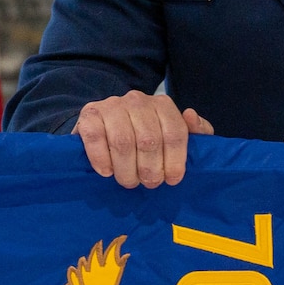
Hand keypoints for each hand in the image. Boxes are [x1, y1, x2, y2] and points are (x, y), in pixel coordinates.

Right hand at [75, 91, 213, 188]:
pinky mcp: (89, 114)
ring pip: (123, 142)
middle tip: (148, 184)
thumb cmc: (145, 137)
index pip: (175, 133)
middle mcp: (138, 100)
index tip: (171, 180)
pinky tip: (106, 172)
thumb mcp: (173, 134)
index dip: (175, 161)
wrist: (106, 127)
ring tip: (128, 181)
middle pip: (149, 140)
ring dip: (126, 170)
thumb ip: (194, 131)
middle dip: (150, 170)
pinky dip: (102, 159)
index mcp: (163, 104)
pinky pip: (95, 138)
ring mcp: (112, 105)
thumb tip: (190, 115)